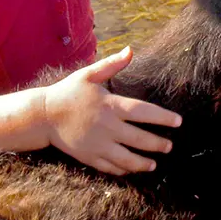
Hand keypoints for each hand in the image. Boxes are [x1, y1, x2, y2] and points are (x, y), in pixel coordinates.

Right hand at [41, 47, 181, 175]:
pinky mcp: (88, 156)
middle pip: (140, 138)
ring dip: (143, 162)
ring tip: (154, 164)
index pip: (144, 112)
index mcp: (110, 105)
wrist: (43, 115)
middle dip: (158, 144)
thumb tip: (130, 50)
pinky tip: (131, 169)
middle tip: (169, 146)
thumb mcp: (89, 75)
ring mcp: (98, 144)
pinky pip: (110, 167)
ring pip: (127, 158)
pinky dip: (123, 169)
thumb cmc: (68, 92)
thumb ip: (112, 64)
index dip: (163, 118)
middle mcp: (107, 127)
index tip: (178, 122)